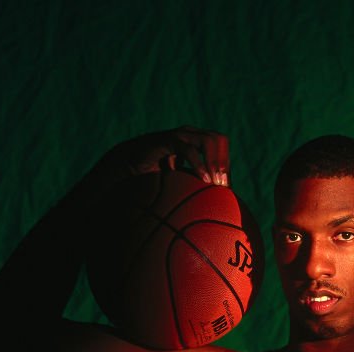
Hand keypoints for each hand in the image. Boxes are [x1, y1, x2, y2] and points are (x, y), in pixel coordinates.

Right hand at [82, 126, 230, 195]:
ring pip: (209, 140)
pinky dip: (198, 163)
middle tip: (223, 186)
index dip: (226, 165)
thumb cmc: (152, 179)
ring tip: (215, 183)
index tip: (227, 190)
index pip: (221, 147)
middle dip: (224, 162)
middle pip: (219, 139)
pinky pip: (188, 148)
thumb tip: (212, 214)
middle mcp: (190, 135)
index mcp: (195, 143)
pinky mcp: (168, 139)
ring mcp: (181, 135)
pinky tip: (203, 180)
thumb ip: (193, 190)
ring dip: (216, 162)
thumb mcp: (178, 185)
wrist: (127, 166)